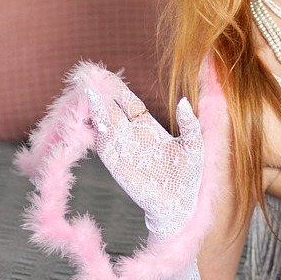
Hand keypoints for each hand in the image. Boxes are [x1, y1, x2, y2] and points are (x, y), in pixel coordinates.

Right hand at [84, 70, 203, 240]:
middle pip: (111, 109)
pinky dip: (98, 134)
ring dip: (95, 110)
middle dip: (99, 94)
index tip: (103, 74)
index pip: (128, 102)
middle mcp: (131, 135)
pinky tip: (95, 121)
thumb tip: (183, 100)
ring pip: (104, 124)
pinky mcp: (117, 165)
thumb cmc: (188, 175)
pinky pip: (104, 146)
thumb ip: (190, 124)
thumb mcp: (194, 145)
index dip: (116, 88)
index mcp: (148, 127)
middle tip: (86, 76)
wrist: (179, 205)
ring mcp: (122, 149)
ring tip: (87, 93)